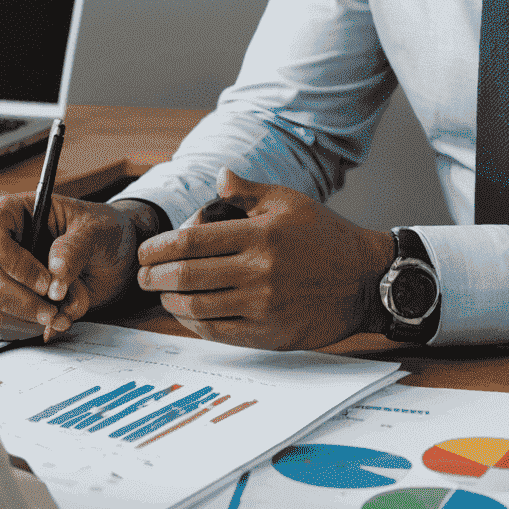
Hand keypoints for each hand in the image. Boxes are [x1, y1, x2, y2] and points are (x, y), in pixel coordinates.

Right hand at [0, 193, 159, 342]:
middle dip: (24, 301)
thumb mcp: (97, 230)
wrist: (108, 257)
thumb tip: (55, 274)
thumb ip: (77, 247)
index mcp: (12, 211)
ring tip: (61, 315)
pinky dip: (25, 330)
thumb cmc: (97, 231)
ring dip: (29, 319)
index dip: (17, 263)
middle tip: (55, 309)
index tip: (46, 283)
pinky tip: (48, 323)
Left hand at [135, 169, 395, 350]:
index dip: (159, 247)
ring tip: (161, 295)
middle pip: (187, 276)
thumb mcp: (290, 202)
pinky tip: (186, 314)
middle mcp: (259, 271)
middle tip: (142, 276)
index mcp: (260, 234)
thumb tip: (218, 174)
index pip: (192, 241)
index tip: (145, 251)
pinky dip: (194, 323)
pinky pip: (219, 332)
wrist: (366, 280)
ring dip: (170, 302)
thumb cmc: (325, 236)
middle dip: (155, 277)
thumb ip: (248, 192)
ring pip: (198, 307)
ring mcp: (264, 306)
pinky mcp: (270, 334)